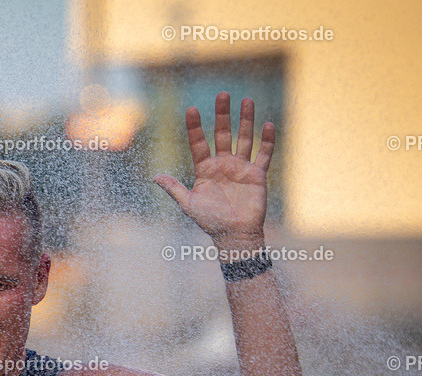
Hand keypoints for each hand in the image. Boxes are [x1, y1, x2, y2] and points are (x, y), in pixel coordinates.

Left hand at [153, 92, 274, 243]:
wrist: (234, 235)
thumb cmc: (210, 221)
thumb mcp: (188, 204)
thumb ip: (174, 188)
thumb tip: (154, 176)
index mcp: (205, 169)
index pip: (198, 143)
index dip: (195, 128)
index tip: (191, 110)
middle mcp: (223, 164)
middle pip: (222, 134)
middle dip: (222, 115)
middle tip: (222, 94)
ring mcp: (241, 167)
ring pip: (244, 138)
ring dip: (246, 120)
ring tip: (246, 100)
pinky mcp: (257, 174)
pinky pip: (263, 154)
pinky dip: (267, 141)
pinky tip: (267, 125)